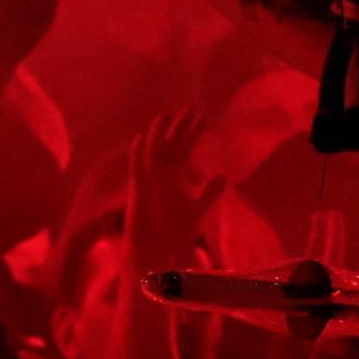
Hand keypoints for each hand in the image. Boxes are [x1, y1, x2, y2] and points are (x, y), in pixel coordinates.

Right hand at [123, 97, 227, 270]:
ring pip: (153, 152)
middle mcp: (160, 175)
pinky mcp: (136, 191)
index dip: (193, 132)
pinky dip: (136, 154)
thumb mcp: (197, 208)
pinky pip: (135, 169)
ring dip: (159, 134)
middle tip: (190, 108)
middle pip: (171, 145)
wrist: (155, 250)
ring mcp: (147, 181)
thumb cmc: (173, 230)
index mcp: (174, 176)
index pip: (185, 148)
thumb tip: (223, 175)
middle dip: (179, 127)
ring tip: (166, 115)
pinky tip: (139, 138)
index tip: (204, 116)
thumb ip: (209, 192)